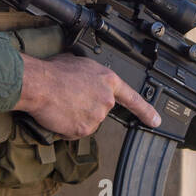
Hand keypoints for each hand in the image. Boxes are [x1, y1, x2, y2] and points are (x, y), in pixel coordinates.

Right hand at [14, 53, 159, 137]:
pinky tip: (59, 114)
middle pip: (101, 110)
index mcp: (109, 81)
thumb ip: (93, 76)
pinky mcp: (84, 129)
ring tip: (62, 103)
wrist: (39, 84)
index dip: (146, 111)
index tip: (156, 121)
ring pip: (88, 122)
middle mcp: (107, 100)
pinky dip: (67, 127)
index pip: (133, 99)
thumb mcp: (81, 63)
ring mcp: (97, 116)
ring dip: (77, 117)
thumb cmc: (55, 71)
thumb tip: (88, 80)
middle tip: (70, 97)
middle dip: (88, 107)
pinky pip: (76, 132)